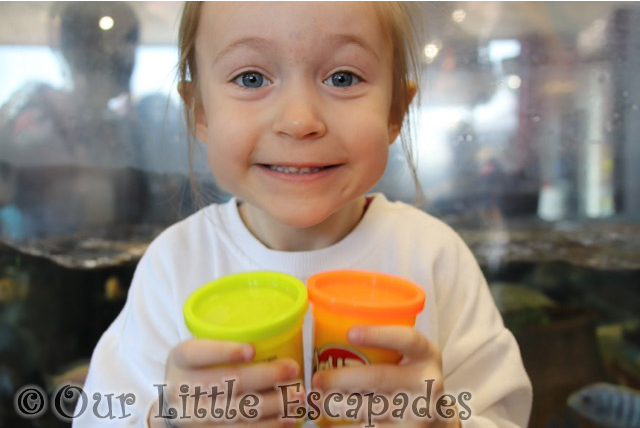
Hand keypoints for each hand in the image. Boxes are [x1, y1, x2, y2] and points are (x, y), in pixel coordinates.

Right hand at [148, 338, 303, 426]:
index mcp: (180, 359)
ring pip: (239, 412)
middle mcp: (182, 388)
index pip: (198, 352)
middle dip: (266, 375)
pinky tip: (287, 419)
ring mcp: (193, 416)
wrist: (175, 409)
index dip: (225, 351)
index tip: (251, 350)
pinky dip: (268, 426)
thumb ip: (223, 344)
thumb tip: (277, 337)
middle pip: (228, 382)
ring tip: (299, 395)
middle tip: (293, 368)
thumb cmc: (197, 371)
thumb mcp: (197, 353)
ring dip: (274, 404)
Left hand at [311, 326, 460, 427]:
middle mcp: (428, 382)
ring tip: (317, 403)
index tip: (350, 333)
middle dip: (341, 379)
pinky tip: (329, 425)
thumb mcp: (410, 358)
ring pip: (371, 409)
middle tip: (316, 380)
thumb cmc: (410, 380)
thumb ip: (384, 349)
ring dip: (338, 406)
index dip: (379, 334)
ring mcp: (421, 412)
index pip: (407, 339)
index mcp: (427, 354)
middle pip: (379, 378)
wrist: (438, 420)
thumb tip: (328, 339)